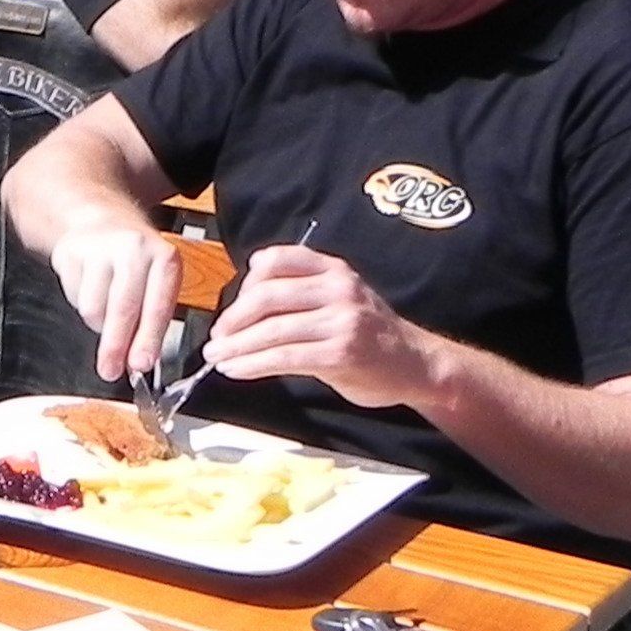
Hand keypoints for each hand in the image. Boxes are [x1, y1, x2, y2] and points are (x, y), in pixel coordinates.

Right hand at [50, 217, 183, 381]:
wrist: (102, 220)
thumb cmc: (135, 261)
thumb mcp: (157, 284)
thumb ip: (151, 322)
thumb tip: (137, 360)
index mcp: (164, 258)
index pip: (156, 307)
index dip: (147, 340)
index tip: (139, 364)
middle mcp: (134, 249)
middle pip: (122, 308)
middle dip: (115, 346)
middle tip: (110, 369)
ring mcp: (100, 248)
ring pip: (93, 308)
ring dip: (97, 324)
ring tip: (105, 313)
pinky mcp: (71, 252)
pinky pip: (74, 297)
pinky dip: (80, 304)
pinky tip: (90, 291)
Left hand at [201, 246, 435, 408]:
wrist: (415, 363)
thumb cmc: (367, 333)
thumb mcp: (339, 298)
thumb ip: (298, 293)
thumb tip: (240, 306)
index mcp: (333, 269)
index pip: (276, 260)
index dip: (244, 284)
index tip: (229, 310)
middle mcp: (338, 288)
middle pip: (267, 296)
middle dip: (233, 319)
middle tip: (215, 339)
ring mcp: (342, 320)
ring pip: (272, 330)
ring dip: (236, 346)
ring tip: (217, 357)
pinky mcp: (340, 353)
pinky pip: (284, 357)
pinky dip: (252, 364)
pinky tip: (235, 370)